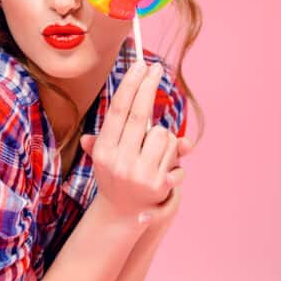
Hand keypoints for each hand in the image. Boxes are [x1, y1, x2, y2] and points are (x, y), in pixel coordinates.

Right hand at [78, 61, 186, 223]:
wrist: (123, 214)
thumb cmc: (119, 174)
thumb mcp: (113, 156)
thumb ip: (131, 137)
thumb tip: (164, 129)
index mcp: (103, 150)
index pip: (117, 111)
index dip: (130, 86)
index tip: (140, 67)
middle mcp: (118, 160)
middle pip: (138, 115)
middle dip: (148, 88)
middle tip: (157, 69)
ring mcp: (138, 173)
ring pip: (164, 135)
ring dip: (164, 139)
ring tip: (154, 154)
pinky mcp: (158, 185)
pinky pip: (176, 156)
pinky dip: (174, 159)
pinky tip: (163, 173)